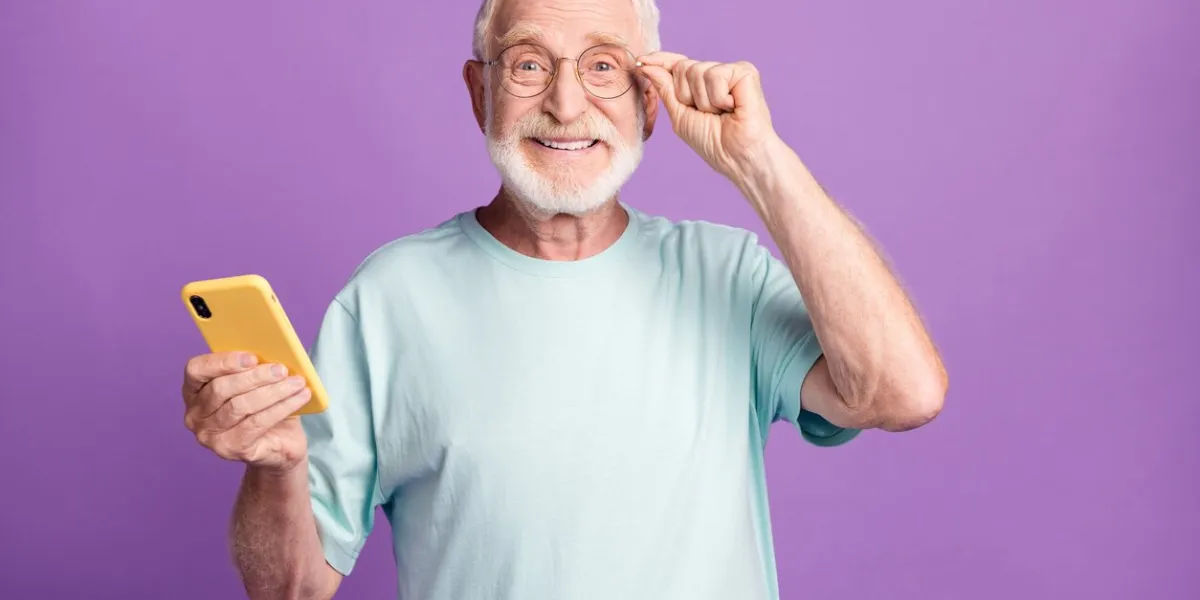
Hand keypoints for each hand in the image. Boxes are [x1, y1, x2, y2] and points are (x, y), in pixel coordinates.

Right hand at [181, 352, 312, 472]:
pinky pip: (257, 423)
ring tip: (297, 382)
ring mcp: (210, 436)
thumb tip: (273, 349)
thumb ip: (255, 366)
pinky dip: (282, 407)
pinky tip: (300, 397)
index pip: (196, 370)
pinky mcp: (230, 449)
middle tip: (282, 369)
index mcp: (194, 391)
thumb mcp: (257, 383)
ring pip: (240, 406)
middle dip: (255, 376)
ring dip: (273, 391)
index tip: (251, 356)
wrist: (281, 443)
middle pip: (221, 389)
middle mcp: (195, 415)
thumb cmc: (265, 406)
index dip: (222, 362)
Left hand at [636, 52, 780, 181]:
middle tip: (707, 114)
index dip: (660, 61)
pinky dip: (719, 98)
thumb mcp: (680, 115)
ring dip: (704, 101)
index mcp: (701, 85)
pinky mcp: (745, 72)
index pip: (677, 65)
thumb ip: (664, 89)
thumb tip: (645, 64)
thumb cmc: (713, 142)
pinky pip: (716, 75)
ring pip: (697, 71)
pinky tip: (733, 107)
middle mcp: (716, 74)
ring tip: (722, 114)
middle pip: (683, 67)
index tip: (640, 60)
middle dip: (687, 96)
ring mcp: (731, 71)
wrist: (737, 156)